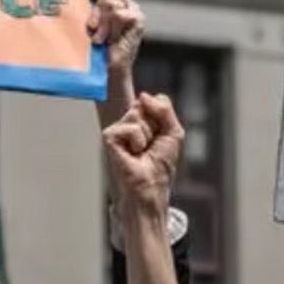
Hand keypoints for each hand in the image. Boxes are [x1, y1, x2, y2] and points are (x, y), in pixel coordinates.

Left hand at [88, 0, 143, 84]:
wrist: (104, 71)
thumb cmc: (90, 46)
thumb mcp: (86, 19)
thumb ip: (89, 2)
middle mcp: (124, 0)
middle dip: (96, 7)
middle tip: (91, 26)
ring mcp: (133, 9)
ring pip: (112, 2)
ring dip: (101, 22)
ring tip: (98, 38)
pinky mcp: (137, 19)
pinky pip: (120, 14)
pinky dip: (110, 28)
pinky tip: (107, 40)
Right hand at [102, 93, 183, 223]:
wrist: (151, 188)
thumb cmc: (161, 165)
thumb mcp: (173, 132)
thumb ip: (164, 109)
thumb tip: (143, 95)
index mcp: (143, 119)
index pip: (150, 98)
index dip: (159, 110)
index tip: (160, 132)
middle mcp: (128, 122)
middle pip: (145, 103)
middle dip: (155, 125)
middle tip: (151, 145)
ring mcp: (118, 129)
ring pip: (137, 114)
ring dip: (146, 135)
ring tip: (142, 151)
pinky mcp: (109, 137)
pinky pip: (130, 126)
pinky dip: (137, 140)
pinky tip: (134, 154)